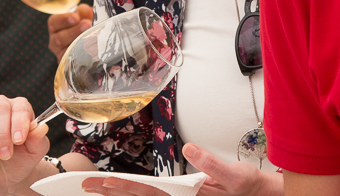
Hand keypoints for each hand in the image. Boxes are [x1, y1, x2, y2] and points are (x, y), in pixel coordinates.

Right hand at [0, 95, 51, 193]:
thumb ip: (38, 140)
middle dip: (2, 134)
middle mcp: (2, 106)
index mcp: (21, 109)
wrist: (2, 176)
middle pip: (0, 109)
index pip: (20, 107)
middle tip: (5, 155)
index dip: (19, 123)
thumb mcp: (33, 153)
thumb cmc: (20, 160)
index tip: (18, 141)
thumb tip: (42, 128)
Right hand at [47, 4, 93, 60]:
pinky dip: (84, 54)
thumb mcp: (86, 15)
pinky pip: (74, 61)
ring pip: (67, 50)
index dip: (64, 19)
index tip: (75, 17)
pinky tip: (93, 49)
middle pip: (59, 38)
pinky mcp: (68, 64)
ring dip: (80, 43)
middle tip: (87, 24)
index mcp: (55, 25)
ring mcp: (61, 53)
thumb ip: (85, 12)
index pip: (54, 22)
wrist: (91, 40)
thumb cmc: (86, 24)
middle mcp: (55, 40)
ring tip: (93, 36)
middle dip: (74, 31)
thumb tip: (83, 9)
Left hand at [79, 143, 276, 195]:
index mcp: (185, 195)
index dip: (124, 187)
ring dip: (117, 194)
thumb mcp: (233, 175)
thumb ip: (212, 164)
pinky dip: (134, 194)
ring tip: (94, 187)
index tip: (104, 182)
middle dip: (110, 191)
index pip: (147, 191)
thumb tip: (191, 149)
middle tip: (85, 184)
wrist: (255, 195)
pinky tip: (119, 192)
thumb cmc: (244, 186)